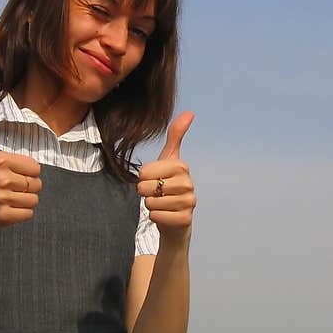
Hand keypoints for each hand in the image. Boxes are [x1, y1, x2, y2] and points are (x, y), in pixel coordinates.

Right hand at [0, 107, 42, 237]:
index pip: (35, 167)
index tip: (10, 175)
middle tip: (7, 189)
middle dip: (26, 188)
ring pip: (34, 200)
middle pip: (37, 184)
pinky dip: (21, 214)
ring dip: (24, 202)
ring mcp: (0, 198)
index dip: (25, 173)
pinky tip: (6, 210)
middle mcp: (0, 177)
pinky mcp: (3, 216)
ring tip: (7, 200)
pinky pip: (29, 214)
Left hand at [137, 111, 196, 243]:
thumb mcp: (169, 160)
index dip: (142, 179)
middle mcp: (188, 183)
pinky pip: (157, 216)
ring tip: (160, 204)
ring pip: (151, 203)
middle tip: (156, 194)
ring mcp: (189, 202)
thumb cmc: (168, 186)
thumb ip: (176, 136)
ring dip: (150, 206)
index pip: (144, 172)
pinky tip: (163, 215)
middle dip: (145, 193)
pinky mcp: (185, 220)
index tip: (153, 180)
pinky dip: (155, 217)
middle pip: (146, 187)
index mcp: (181, 166)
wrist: (175, 220)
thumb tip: (190, 112)